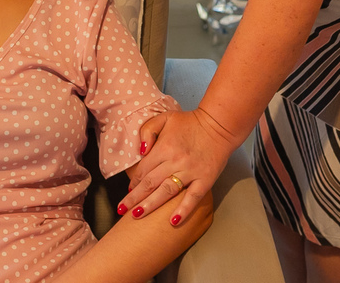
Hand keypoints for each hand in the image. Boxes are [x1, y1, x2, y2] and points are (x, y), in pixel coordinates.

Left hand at [118, 109, 237, 225]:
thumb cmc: (189, 122)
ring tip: (137, 216)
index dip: (134, 181)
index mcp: (164, 147)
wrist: (218, 125)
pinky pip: (193, 198)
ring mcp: (191, 172)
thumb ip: (148, 130)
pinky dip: (183, 210)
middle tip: (121, 210)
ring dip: (150, 205)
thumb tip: (140, 151)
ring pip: (166, 192)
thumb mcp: (164, 118)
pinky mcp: (205, 180)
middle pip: (150, 183)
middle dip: (134, 198)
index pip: (143, 169)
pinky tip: (173, 222)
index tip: (128, 190)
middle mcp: (175, 161)